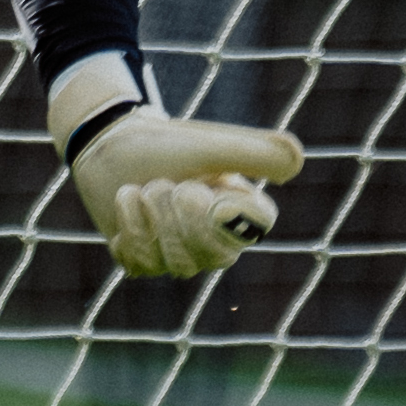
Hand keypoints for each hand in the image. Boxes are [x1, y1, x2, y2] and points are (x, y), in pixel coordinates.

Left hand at [47, 58, 298, 280]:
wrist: (107, 143)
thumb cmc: (164, 142)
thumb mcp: (211, 144)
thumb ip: (255, 152)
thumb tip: (297, 161)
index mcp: (242, 210)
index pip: (255, 230)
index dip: (226, 216)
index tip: (203, 191)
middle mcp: (217, 239)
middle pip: (214, 255)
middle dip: (180, 213)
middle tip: (165, 181)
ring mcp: (181, 255)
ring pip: (173, 263)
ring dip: (150, 216)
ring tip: (143, 187)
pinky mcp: (146, 261)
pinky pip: (140, 263)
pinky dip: (127, 228)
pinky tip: (126, 205)